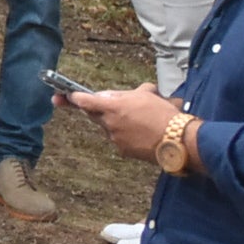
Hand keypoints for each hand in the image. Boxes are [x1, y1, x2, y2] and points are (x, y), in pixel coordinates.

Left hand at [65, 84, 183, 162]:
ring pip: (108, 127)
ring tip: (139, 121)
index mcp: (112, 107)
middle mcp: (109, 123)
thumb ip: (127, 93)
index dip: (73, 98)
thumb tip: (119, 95)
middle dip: (100, 110)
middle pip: (94, 114)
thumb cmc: (164, 114)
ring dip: (116, 123)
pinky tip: (141, 133)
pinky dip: (125, 135)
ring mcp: (115, 138)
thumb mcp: (146, 94)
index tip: (65, 96)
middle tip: (116, 108)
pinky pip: (118, 139)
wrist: (178, 140)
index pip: (84, 101)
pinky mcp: (123, 150)